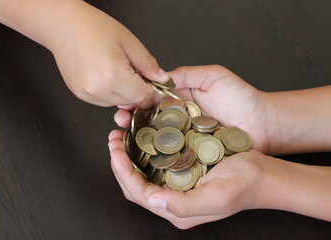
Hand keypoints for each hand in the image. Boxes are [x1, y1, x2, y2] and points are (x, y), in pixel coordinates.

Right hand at [49, 1, 168, 106]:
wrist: (64, 26)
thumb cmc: (93, 28)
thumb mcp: (129, 42)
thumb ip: (148, 64)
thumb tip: (162, 79)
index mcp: (112, 74)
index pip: (142, 96)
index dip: (149, 87)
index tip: (147, 77)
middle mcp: (98, 89)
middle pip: (130, 101)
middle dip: (135, 88)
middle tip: (129, 68)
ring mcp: (87, 94)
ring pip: (117, 103)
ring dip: (122, 91)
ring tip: (113, 68)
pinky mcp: (80, 95)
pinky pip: (103, 101)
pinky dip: (109, 92)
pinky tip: (104, 74)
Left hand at [108, 130, 269, 228]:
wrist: (262, 174)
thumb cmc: (244, 184)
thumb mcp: (217, 197)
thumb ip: (183, 205)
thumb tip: (152, 200)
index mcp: (177, 210)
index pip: (138, 193)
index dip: (122, 172)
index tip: (115, 150)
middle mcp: (172, 200)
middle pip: (134, 184)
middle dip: (120, 162)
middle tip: (114, 139)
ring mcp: (176, 186)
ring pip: (142, 173)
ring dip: (129, 154)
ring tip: (121, 136)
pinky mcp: (181, 172)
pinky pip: (155, 163)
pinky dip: (144, 149)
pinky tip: (141, 136)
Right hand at [114, 65, 273, 153]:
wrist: (265, 124)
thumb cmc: (242, 97)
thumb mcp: (213, 76)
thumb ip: (186, 75)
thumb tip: (158, 76)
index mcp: (180, 100)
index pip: (151, 100)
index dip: (135, 102)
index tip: (122, 106)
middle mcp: (178, 120)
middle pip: (148, 121)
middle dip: (130, 121)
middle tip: (117, 124)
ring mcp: (184, 138)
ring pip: (156, 139)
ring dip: (138, 139)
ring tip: (122, 140)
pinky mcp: (192, 154)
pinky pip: (171, 155)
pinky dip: (156, 156)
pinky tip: (142, 157)